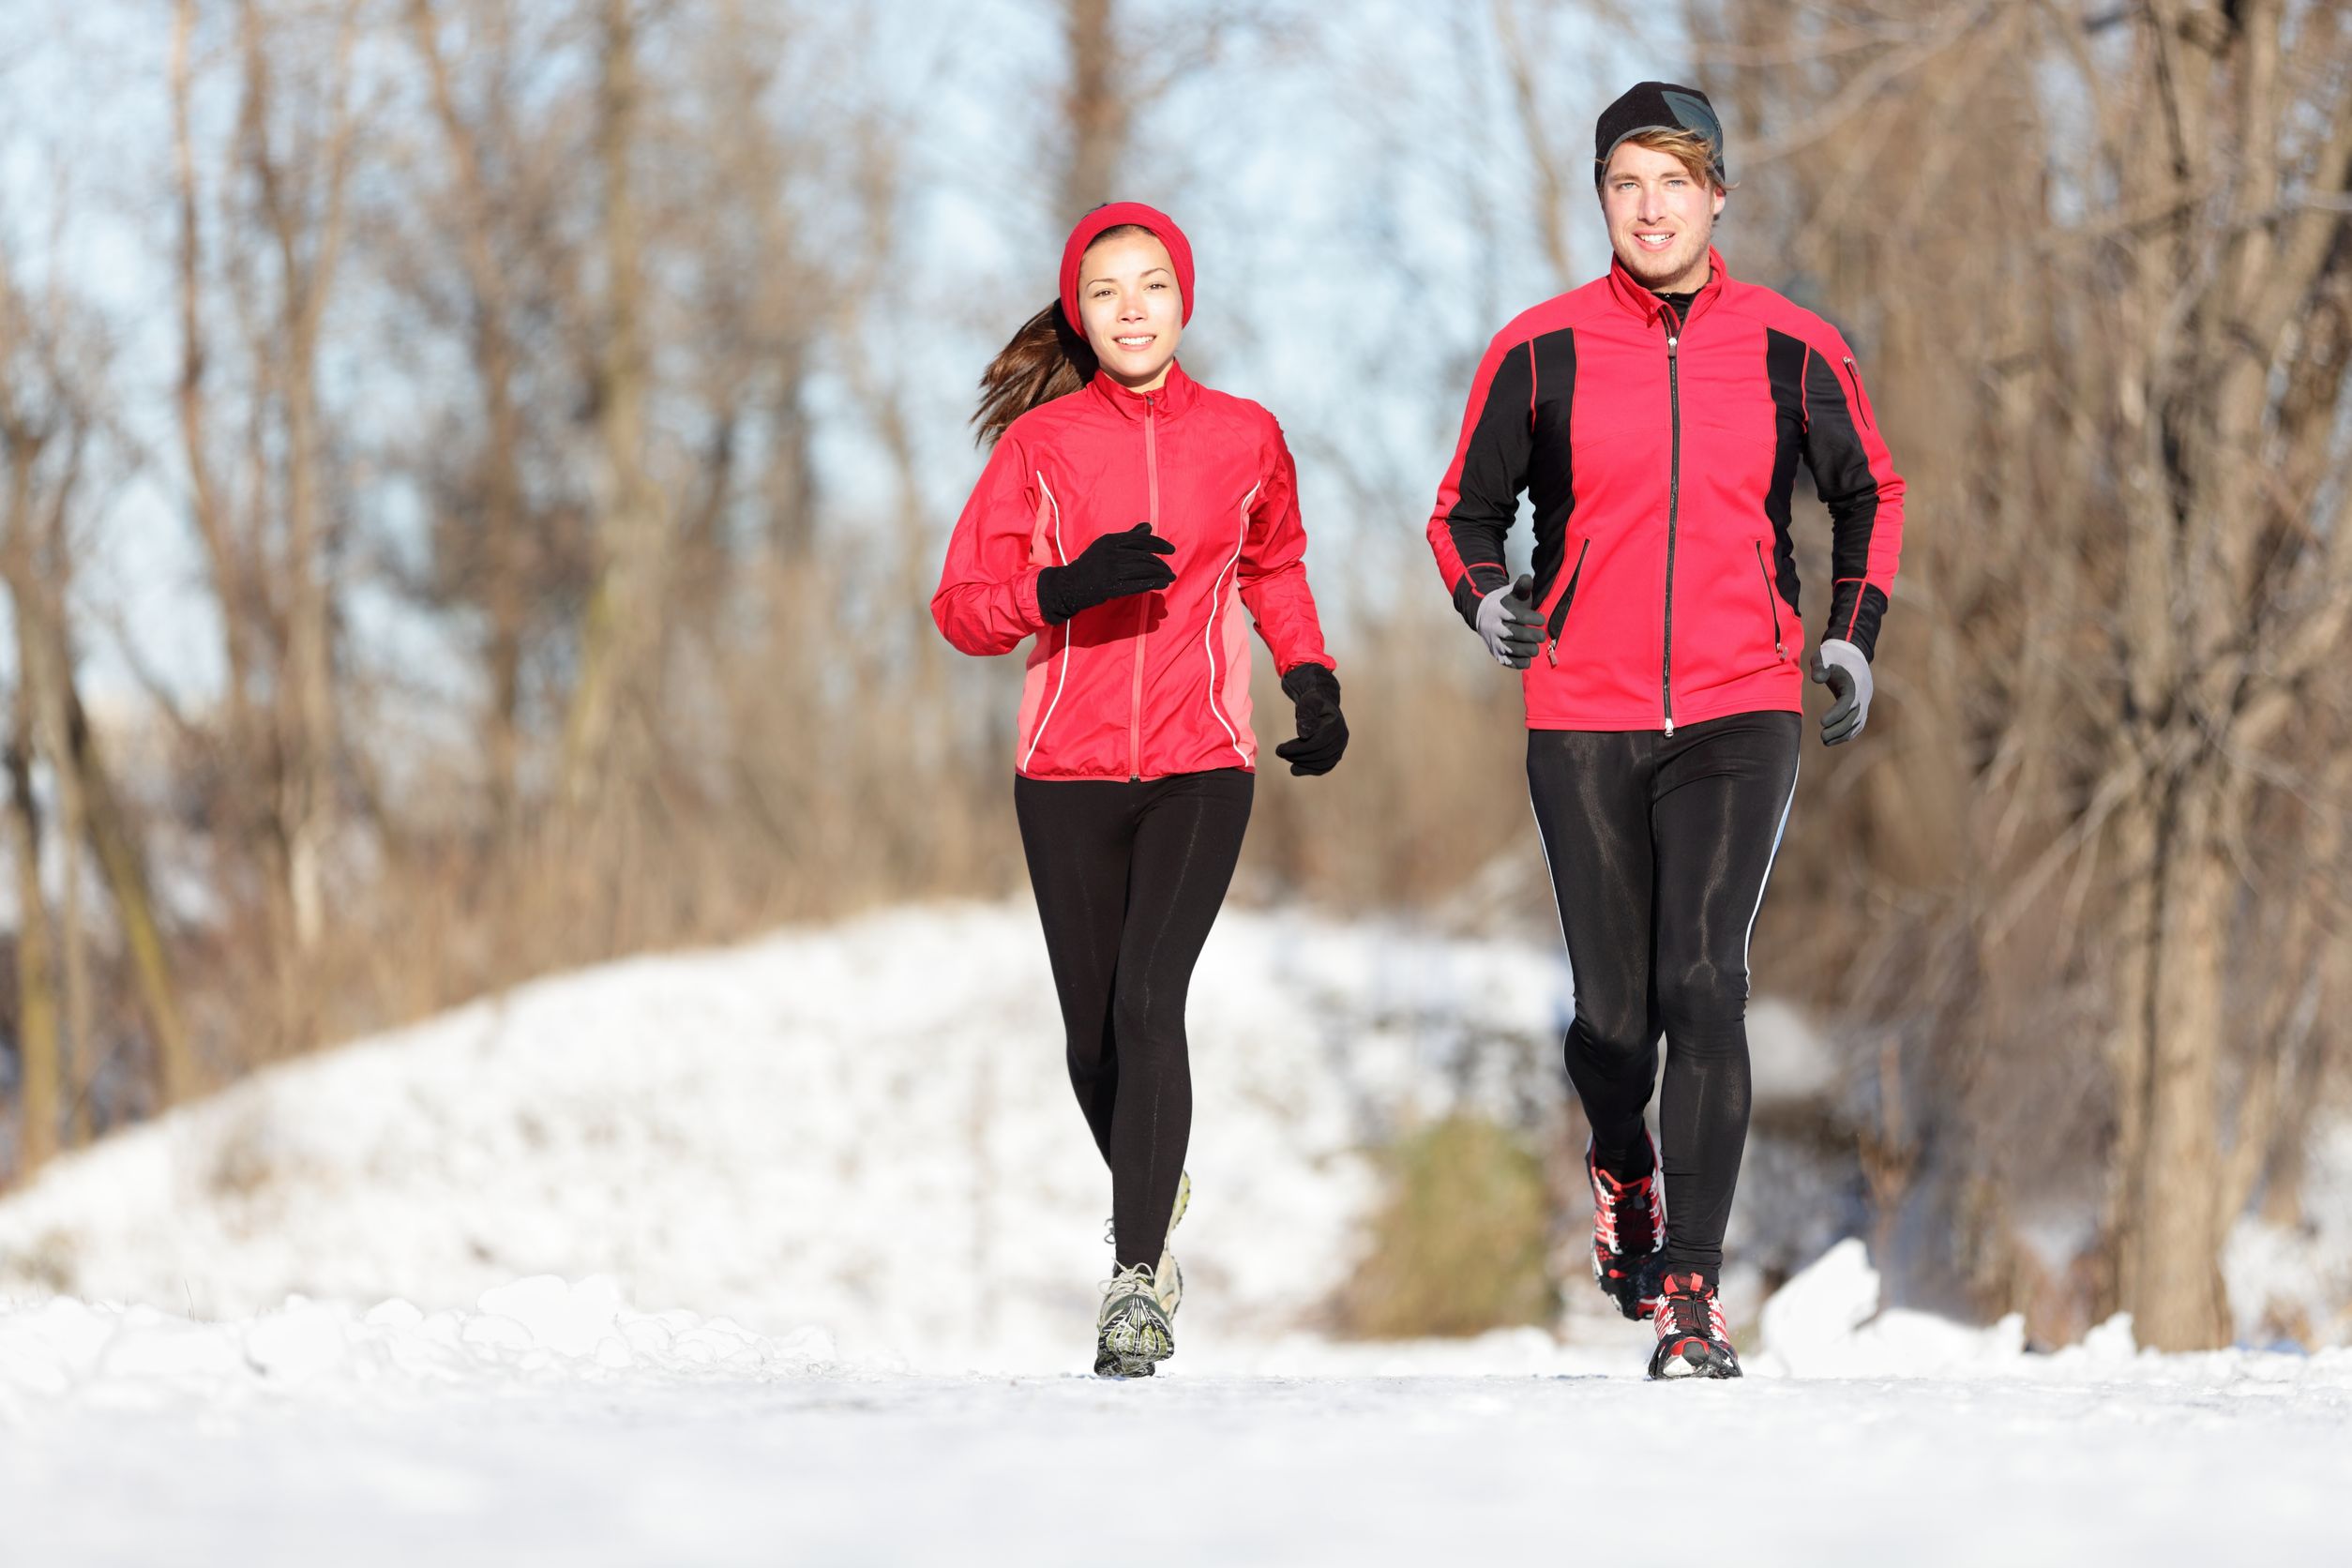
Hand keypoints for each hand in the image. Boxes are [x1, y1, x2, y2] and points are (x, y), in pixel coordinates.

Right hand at [1037, 523, 1175, 623]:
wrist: (1069, 584)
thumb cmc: (1091, 564)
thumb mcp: (1107, 546)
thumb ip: (1129, 537)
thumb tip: (1148, 527)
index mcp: (1110, 540)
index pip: (1141, 540)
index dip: (1159, 544)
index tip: (1171, 550)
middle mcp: (1111, 553)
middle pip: (1144, 557)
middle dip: (1161, 564)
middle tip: (1170, 571)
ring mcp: (1110, 570)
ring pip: (1142, 570)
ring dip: (1159, 574)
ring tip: (1169, 578)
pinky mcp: (1110, 586)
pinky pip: (1136, 584)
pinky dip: (1151, 584)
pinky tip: (1161, 584)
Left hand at [1274, 663, 1346, 775]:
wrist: (1321, 703)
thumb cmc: (1312, 702)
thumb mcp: (1307, 703)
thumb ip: (1306, 716)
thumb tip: (1304, 735)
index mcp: (1336, 724)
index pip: (1317, 742)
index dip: (1298, 749)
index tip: (1280, 749)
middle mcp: (1342, 737)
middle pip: (1320, 754)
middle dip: (1297, 756)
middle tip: (1279, 752)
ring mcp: (1341, 747)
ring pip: (1323, 763)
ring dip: (1302, 764)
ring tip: (1286, 758)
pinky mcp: (1336, 754)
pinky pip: (1324, 767)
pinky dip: (1309, 770)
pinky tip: (1294, 769)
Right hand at [1475, 574, 1543, 667]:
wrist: (1484, 616)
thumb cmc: (1505, 603)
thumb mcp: (1511, 592)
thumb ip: (1521, 585)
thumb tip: (1528, 579)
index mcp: (1498, 610)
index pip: (1516, 615)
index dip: (1532, 618)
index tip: (1541, 619)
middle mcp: (1494, 627)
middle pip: (1514, 634)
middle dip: (1533, 636)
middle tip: (1542, 635)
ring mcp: (1494, 642)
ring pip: (1512, 650)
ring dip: (1528, 650)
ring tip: (1535, 646)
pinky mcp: (1496, 654)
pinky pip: (1509, 662)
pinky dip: (1521, 662)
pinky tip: (1527, 656)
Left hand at [1810, 639, 1872, 744]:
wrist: (1851, 653)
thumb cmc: (1834, 656)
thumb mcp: (1824, 655)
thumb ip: (1820, 666)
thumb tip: (1817, 679)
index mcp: (1855, 682)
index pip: (1848, 702)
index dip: (1836, 713)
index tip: (1822, 722)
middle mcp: (1863, 694)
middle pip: (1854, 716)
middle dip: (1839, 728)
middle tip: (1822, 737)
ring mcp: (1865, 701)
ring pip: (1857, 722)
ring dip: (1843, 734)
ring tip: (1825, 741)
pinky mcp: (1862, 706)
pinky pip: (1858, 723)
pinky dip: (1848, 733)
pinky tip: (1833, 740)